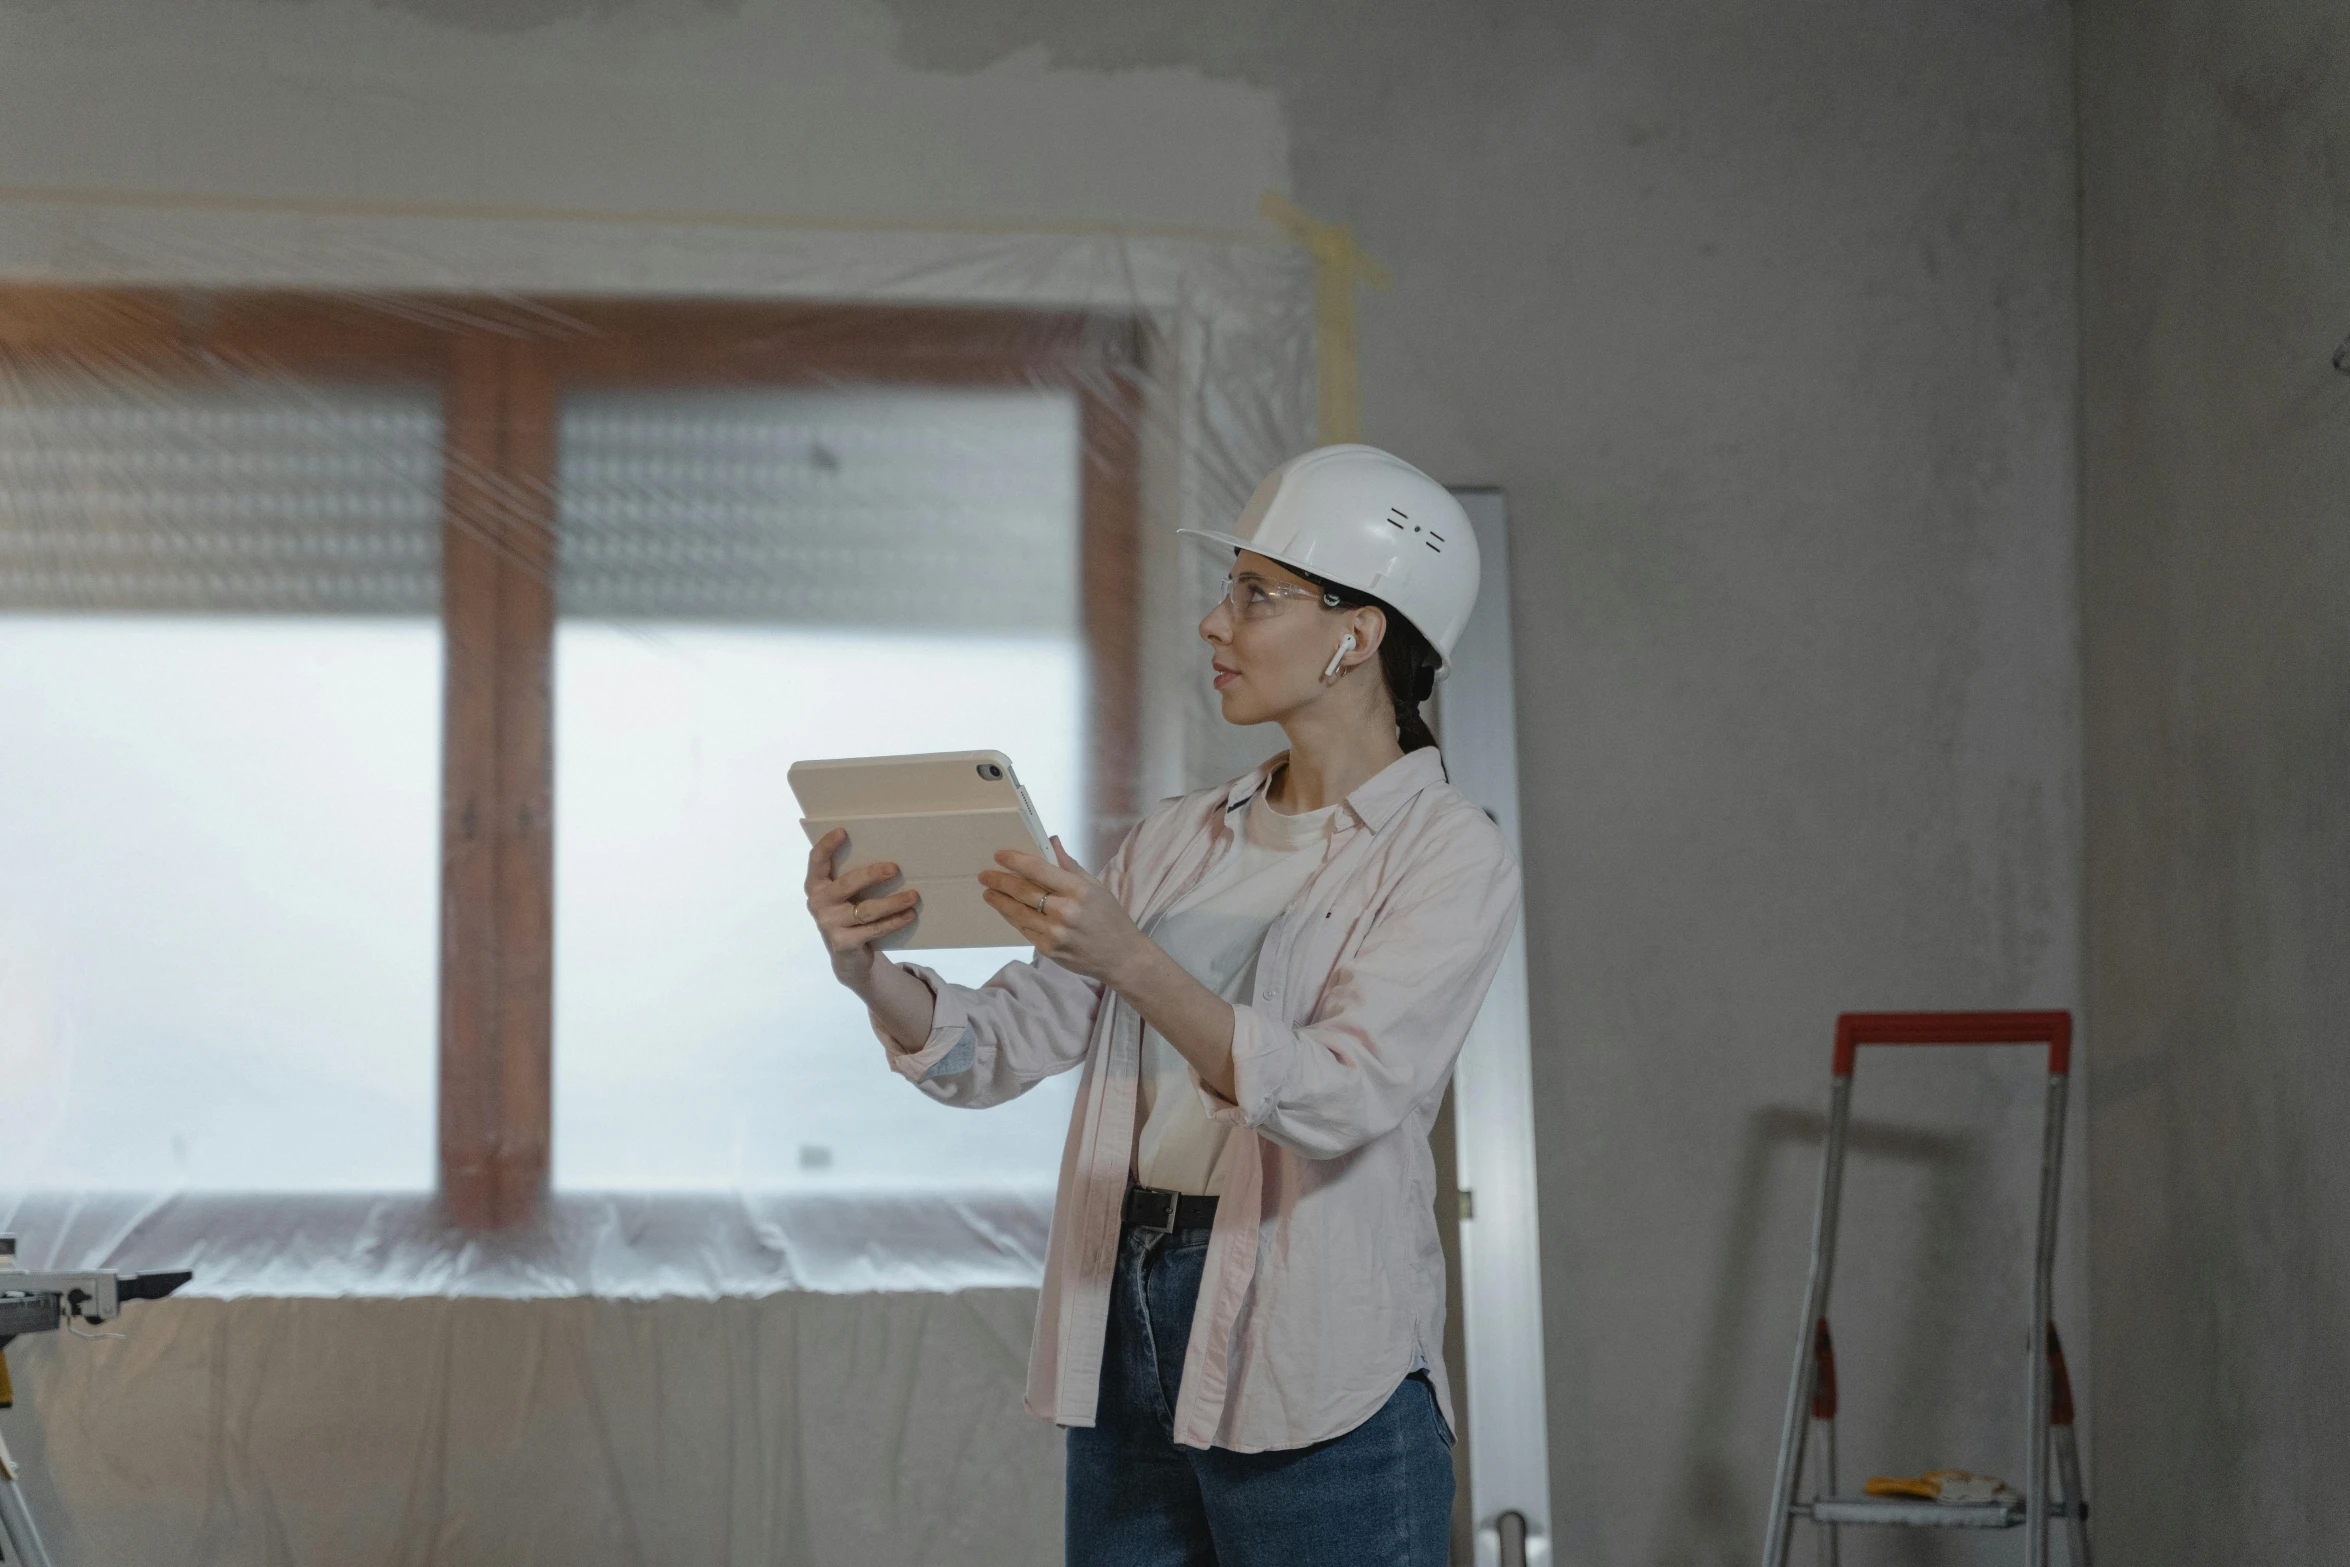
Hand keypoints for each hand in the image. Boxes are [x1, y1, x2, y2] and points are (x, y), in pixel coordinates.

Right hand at [805, 828, 920, 992]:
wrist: (847, 958)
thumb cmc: (849, 914)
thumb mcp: (844, 896)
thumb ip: (852, 878)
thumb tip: (888, 857)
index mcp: (816, 885)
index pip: (816, 860)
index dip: (827, 845)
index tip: (843, 831)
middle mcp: (818, 903)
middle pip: (847, 884)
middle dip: (871, 875)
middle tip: (895, 868)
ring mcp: (829, 924)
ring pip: (866, 910)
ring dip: (893, 902)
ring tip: (914, 896)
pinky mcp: (844, 943)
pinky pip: (874, 929)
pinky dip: (895, 921)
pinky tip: (909, 914)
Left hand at [979, 838, 1144, 985]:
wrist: (1121, 956)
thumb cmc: (1110, 918)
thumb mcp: (1095, 887)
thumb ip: (1070, 865)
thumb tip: (1052, 842)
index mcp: (1078, 890)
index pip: (1038, 869)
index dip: (1015, 861)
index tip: (999, 855)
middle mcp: (1065, 911)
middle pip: (1022, 891)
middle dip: (999, 881)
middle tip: (984, 875)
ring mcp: (1055, 933)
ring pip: (1018, 912)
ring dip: (1000, 901)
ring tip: (988, 892)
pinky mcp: (1048, 949)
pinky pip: (1024, 930)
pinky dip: (1013, 918)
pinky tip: (1006, 910)